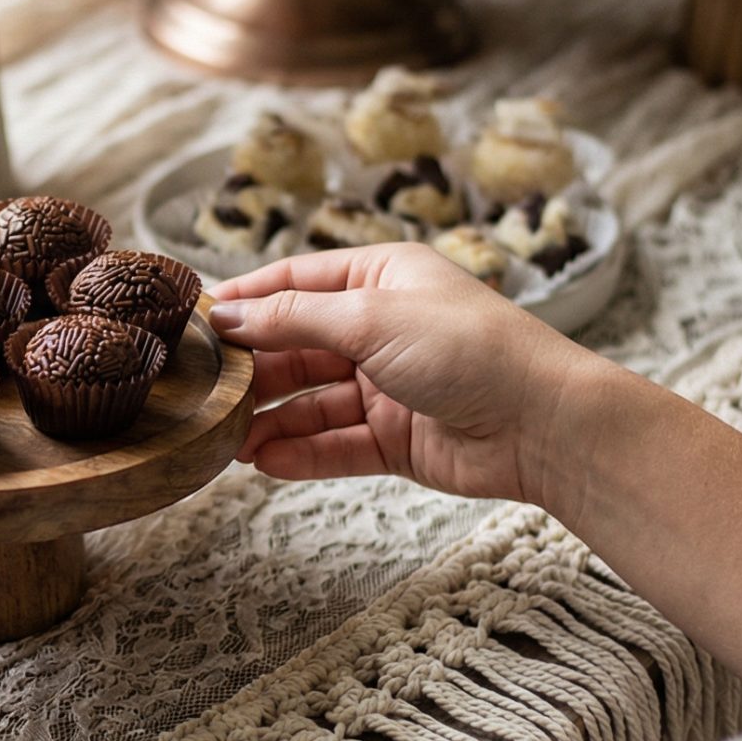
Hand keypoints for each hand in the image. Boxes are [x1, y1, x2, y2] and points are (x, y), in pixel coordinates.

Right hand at [210, 242, 603, 505]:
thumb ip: (292, 318)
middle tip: (205, 389)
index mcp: (382, 278)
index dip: (247, 300)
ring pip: (312, 401)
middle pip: (298, 345)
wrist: (543, 422)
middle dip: (254, 368)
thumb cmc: (470, 348)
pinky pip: (336, 445)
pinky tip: (266, 462)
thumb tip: (227, 313)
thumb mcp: (370, 318)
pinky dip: (302, 453)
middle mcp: (383, 328)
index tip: (198, 321)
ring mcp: (389, 386)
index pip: (297, 281)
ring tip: (227, 439)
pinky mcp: (397, 439)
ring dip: (271, 418)